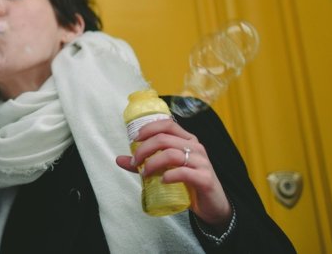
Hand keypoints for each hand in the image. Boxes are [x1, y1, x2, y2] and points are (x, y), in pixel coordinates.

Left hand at [115, 118, 231, 228]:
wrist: (213, 206)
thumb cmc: (189, 184)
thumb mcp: (166, 171)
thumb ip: (145, 164)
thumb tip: (119, 159)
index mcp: (187, 140)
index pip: (167, 124)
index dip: (148, 129)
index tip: (134, 140)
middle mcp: (196, 147)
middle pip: (164, 139)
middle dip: (144, 149)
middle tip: (136, 162)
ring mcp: (202, 162)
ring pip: (172, 154)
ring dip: (153, 163)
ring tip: (145, 174)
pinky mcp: (205, 178)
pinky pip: (184, 172)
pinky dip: (169, 176)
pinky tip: (162, 181)